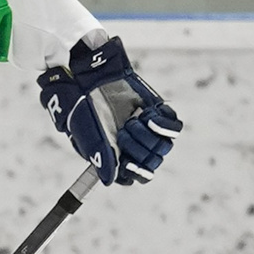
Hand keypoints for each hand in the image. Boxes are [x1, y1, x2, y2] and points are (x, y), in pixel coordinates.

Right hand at [36, 32, 181, 185]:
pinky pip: (173, 127)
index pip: (134, 176)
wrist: (86, 74)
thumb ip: (99, 155)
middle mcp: (131, 143)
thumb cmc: (80, 104)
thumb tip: (110, 180)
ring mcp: (145, 128)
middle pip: (151, 163)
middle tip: (122, 133)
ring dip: (147, 137)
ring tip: (131, 122)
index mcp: (113, 154)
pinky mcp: (155, 111)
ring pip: (163, 147)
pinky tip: (147, 116)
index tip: (127, 163)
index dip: (134, 173)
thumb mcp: (86, 130)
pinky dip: (163, 125)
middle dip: (139, 152)